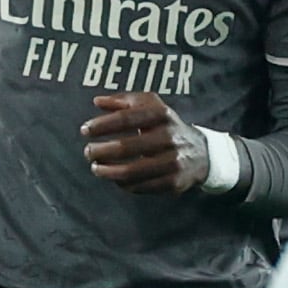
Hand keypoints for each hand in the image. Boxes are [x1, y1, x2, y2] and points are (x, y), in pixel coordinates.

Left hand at [83, 92, 209, 194]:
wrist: (202, 153)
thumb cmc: (166, 126)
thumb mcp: (151, 106)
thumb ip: (124, 100)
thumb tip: (97, 101)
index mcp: (162, 114)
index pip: (126, 118)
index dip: (102, 125)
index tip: (85, 130)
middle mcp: (169, 137)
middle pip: (126, 146)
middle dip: (101, 150)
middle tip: (87, 152)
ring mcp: (173, 162)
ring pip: (132, 171)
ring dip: (108, 171)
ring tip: (95, 168)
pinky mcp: (173, 183)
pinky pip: (141, 186)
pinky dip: (123, 184)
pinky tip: (114, 179)